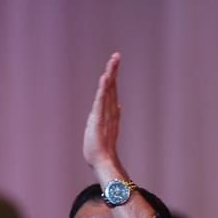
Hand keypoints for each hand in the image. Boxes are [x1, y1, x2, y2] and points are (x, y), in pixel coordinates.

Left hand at [83, 53, 121, 168]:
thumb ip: (112, 116)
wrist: (102, 162)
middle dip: (113, 70)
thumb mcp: (105, 129)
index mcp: (110, 112)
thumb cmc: (101, 148)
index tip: (114, 61)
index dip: (112, 76)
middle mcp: (109, 111)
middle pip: (112, 87)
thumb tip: (119, 105)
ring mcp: (105, 115)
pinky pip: (101, 102)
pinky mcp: (98, 120)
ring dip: (110, 76)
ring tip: (113, 61)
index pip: (111, 91)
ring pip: (108, 92)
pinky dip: (103, 90)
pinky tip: (105, 79)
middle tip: (116, 55)